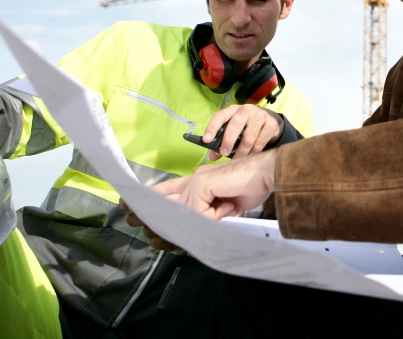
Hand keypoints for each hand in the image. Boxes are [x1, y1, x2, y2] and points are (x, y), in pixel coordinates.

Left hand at [125, 148, 277, 249]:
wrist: (268, 174)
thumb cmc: (253, 187)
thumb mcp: (227, 207)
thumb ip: (210, 214)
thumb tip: (196, 228)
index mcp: (200, 182)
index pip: (170, 190)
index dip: (153, 198)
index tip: (133, 206)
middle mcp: (195, 179)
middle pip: (164, 196)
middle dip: (149, 211)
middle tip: (133, 218)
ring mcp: (198, 179)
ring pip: (183, 211)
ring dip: (204, 219)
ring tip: (223, 212)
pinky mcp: (203, 182)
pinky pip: (197, 210)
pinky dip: (213, 215)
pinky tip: (228, 206)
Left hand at [202, 104, 282, 159]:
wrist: (271, 120)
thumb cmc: (247, 126)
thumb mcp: (234, 130)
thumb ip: (222, 141)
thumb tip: (213, 156)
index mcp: (233, 110)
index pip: (220, 116)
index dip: (212, 128)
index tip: (206, 140)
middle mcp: (246, 110)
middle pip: (236, 124)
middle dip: (228, 140)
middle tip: (224, 153)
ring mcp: (260, 116)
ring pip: (249, 137)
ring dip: (242, 151)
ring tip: (238, 159)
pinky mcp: (271, 124)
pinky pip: (260, 142)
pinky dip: (254, 152)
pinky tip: (250, 155)